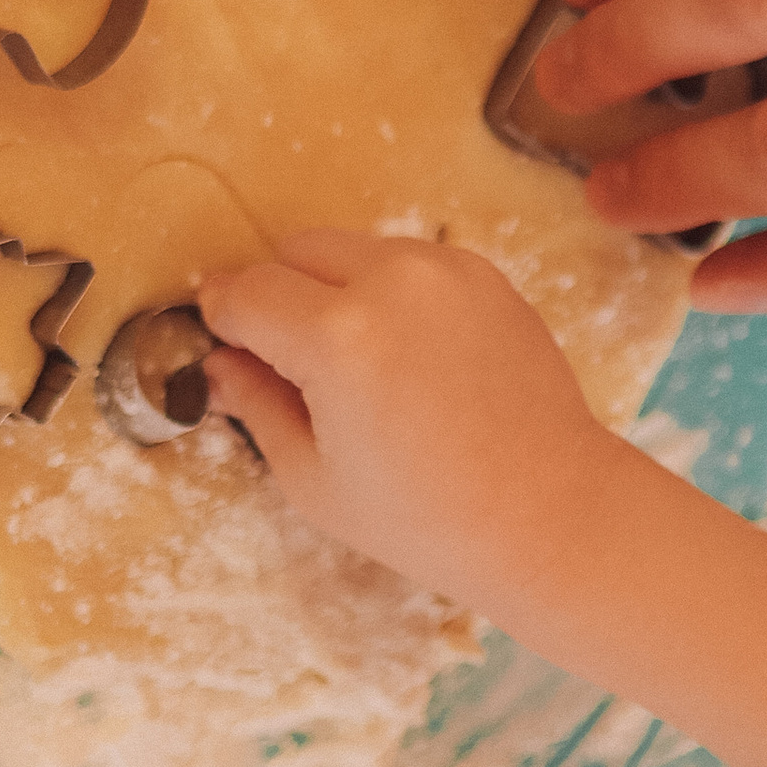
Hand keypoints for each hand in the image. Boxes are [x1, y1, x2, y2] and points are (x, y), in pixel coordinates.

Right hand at [199, 229, 613, 609]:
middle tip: (288, 359)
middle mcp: (391, 281)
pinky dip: (389, 292)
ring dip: (333, 288)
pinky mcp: (484, 273)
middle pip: (294, 251)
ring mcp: (445, 269)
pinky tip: (409, 356)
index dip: (222, 317)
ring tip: (357, 364)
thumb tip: (218, 361)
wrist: (548, 513)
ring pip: (352, 249)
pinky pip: (407, 262)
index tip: (222, 339)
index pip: (246, 292)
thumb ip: (254, 403)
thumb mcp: (313, 478)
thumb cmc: (425, 517)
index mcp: (338, 338)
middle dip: (277, 295)